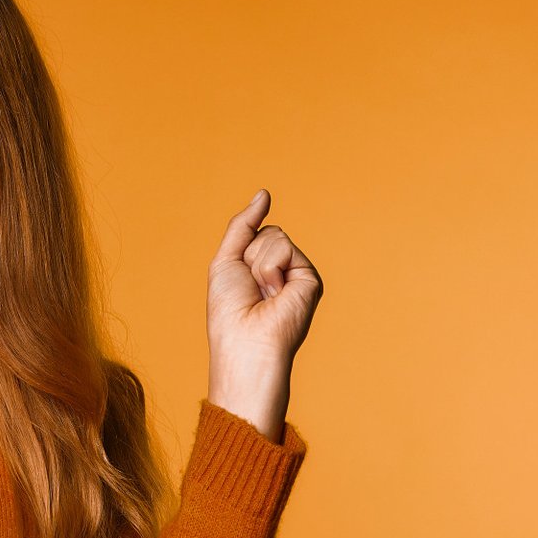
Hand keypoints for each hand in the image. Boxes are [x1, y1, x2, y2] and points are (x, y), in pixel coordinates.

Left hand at [206, 189, 322, 439]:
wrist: (245, 344)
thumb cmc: (229, 313)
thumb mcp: (226, 260)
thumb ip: (243, 225)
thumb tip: (264, 193)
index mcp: (262, 270)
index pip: (255, 232)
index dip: (241, 248)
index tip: (240, 281)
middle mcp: (283, 272)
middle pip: (266, 231)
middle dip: (248, 257)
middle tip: (250, 290)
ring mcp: (298, 275)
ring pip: (274, 235)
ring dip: (257, 264)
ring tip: (262, 294)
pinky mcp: (310, 279)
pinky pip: (284, 247)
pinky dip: (269, 268)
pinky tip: (274, 294)